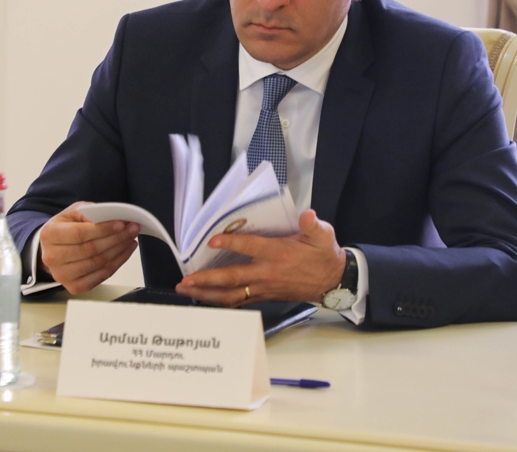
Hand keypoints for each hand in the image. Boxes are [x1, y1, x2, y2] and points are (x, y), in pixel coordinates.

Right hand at [39, 203, 138, 293]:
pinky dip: (117, 263)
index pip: (80, 234)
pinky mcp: (74, 287)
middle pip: (91, 250)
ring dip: (119, 251)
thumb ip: (87, 212)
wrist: (54, 249)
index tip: (121, 224)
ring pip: (98, 263)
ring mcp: (62, 275)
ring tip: (131, 239)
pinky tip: (125, 252)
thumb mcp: (72, 212)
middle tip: (132, 230)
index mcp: (49, 235)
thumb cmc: (65, 228)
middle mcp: (52, 258)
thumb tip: (108, 218)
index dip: (103, 229)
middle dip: (116, 239)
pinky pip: (101, 276)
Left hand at [175, 209, 345, 305]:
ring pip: (230, 295)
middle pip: (232, 278)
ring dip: (206, 293)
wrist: (331, 281)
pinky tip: (204, 298)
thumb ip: (313, 225)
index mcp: (278, 254)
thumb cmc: (323, 256)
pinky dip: (219, 301)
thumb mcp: (323, 236)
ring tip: (186, 289)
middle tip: (186, 279)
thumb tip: (308, 215)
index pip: (250, 247)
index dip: (231, 242)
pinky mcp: (263, 296)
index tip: (212, 240)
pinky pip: (237, 301)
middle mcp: (267, 273)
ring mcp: (263, 288)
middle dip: (207, 280)